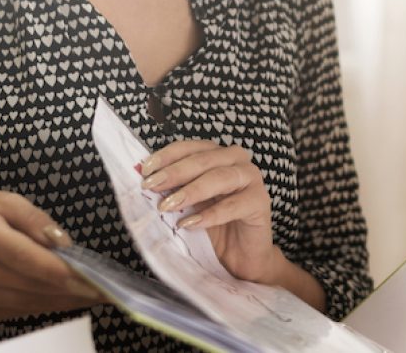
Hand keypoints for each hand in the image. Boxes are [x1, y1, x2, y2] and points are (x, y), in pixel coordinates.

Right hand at [0, 190, 104, 323]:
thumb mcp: (3, 200)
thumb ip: (36, 219)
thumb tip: (64, 244)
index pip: (33, 261)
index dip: (69, 273)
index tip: (99, 278)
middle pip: (37, 286)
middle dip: (77, 290)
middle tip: (109, 289)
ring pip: (33, 303)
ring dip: (67, 301)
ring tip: (96, 294)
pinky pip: (22, 310)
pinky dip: (48, 304)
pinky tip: (68, 297)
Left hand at [140, 141, 284, 282]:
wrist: (240, 256)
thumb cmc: (213, 226)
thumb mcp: (188, 204)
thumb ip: (173, 189)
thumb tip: (145, 181)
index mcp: (218, 155)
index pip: (190, 148)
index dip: (167, 156)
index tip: (145, 170)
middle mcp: (237, 161)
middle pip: (203, 160)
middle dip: (174, 173)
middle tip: (151, 186)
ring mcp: (252, 180)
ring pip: (219, 178)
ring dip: (190, 191)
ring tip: (167, 206)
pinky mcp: (260, 202)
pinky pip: (233, 205)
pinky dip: (209, 215)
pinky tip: (189, 224)